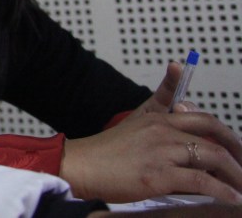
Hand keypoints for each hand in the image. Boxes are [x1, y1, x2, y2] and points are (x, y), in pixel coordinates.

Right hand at [59, 61, 241, 203]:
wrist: (81, 166)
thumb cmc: (106, 151)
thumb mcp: (134, 124)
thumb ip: (160, 116)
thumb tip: (182, 109)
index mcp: (158, 118)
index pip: (203, 118)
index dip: (228, 134)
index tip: (238, 149)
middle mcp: (163, 131)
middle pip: (215, 137)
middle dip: (238, 154)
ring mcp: (162, 152)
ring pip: (213, 157)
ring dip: (236, 175)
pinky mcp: (159, 175)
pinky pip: (202, 181)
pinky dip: (223, 191)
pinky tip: (232, 198)